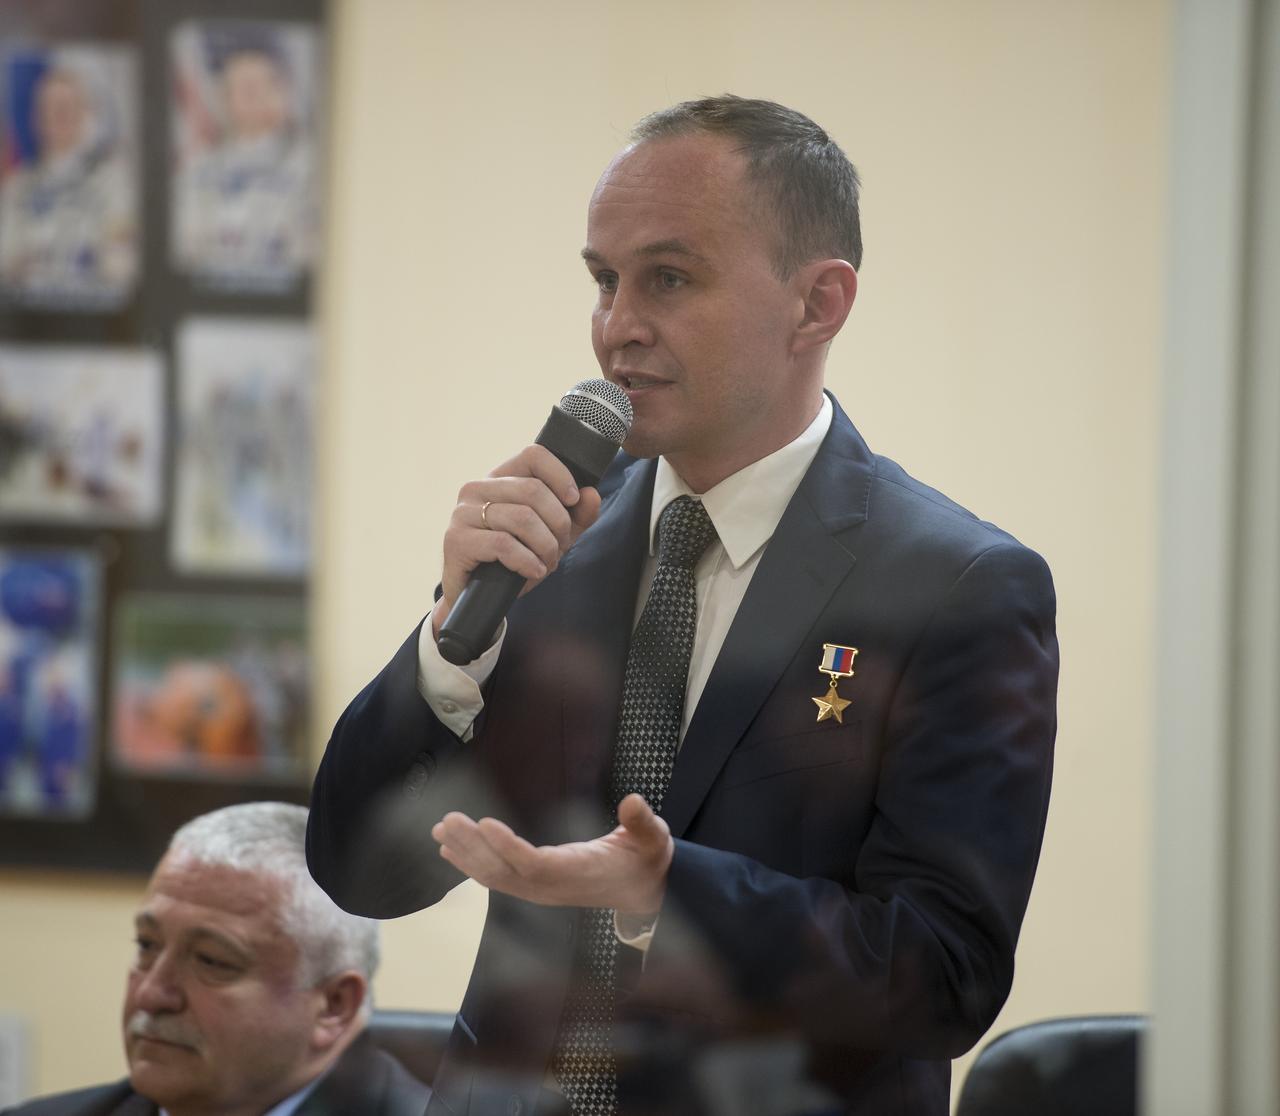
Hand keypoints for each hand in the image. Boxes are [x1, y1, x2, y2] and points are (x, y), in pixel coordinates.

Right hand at [430, 446, 601, 639]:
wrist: (478, 600)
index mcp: (500, 479)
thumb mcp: (552, 537)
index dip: (560, 475)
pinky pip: (503, 544)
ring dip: (545, 546)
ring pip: (522, 518)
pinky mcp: (456, 540)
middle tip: (560, 547)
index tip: (573, 500)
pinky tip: (534, 571)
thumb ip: (576, 516)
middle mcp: (477, 488)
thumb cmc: (513, 562)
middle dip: (558, 523)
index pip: (533, 455)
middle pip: (533, 489)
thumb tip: (592, 494)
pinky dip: (527, 561)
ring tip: (546, 563)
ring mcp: (463, 513)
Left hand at [431, 793, 673, 915]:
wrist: (642, 891)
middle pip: (506, 872)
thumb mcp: (653, 839)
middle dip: (474, 847)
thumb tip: (633, 802)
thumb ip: (643, 822)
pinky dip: (472, 862)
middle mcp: (553, 887)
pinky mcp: (534, 886)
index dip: (509, 848)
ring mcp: (541, 890)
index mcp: (579, 874)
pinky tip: (451, 849)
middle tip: (448, 821)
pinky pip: (497, 878)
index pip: (537, 865)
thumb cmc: (645, 860)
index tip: (485, 824)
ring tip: (441, 830)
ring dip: (466, 853)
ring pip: (495, 877)